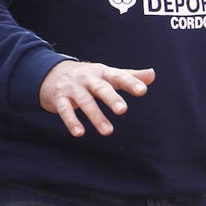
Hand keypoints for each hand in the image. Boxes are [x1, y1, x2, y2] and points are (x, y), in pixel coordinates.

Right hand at [38, 61, 153, 136]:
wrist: (52, 73)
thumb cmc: (88, 77)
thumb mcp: (108, 74)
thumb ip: (130, 76)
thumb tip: (152, 74)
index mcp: (102, 72)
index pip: (118, 76)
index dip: (130, 83)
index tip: (142, 91)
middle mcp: (88, 79)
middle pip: (101, 88)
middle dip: (111, 98)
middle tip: (123, 110)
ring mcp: (73, 88)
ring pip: (84, 102)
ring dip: (95, 116)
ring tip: (107, 131)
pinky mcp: (60, 99)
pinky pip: (65, 110)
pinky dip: (71, 121)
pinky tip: (79, 133)